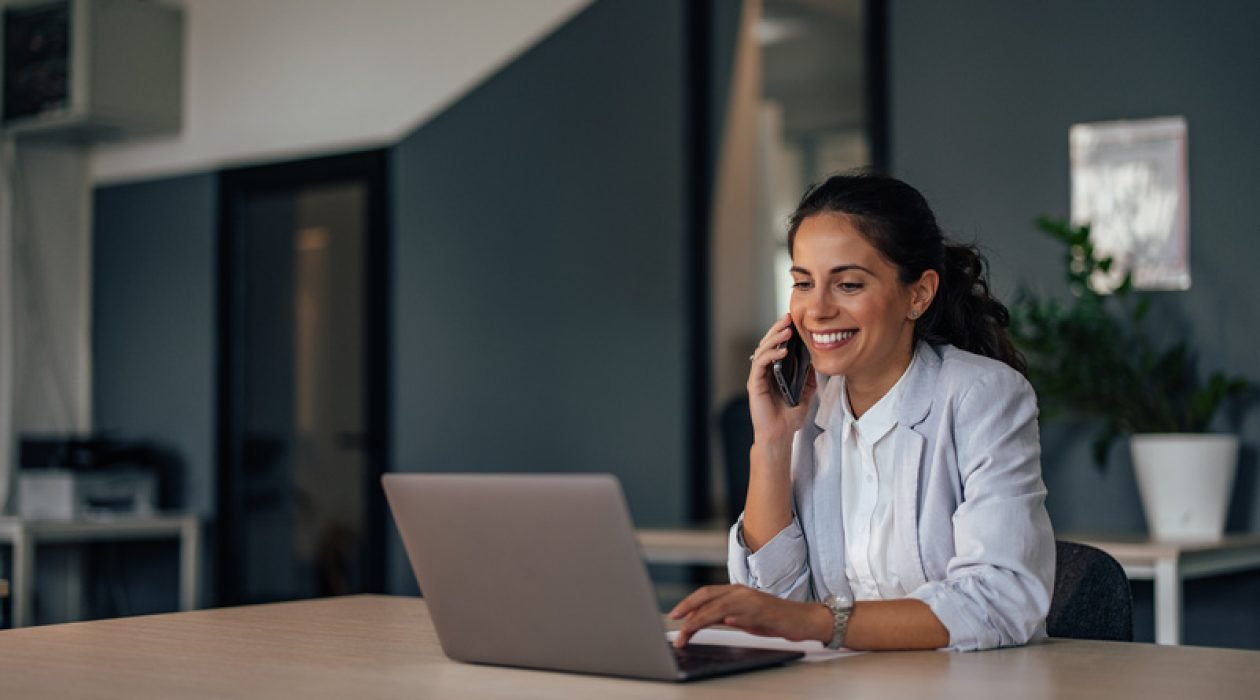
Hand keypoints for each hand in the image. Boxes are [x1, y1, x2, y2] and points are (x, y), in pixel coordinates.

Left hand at [668, 584, 829, 647]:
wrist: (803, 618)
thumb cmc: (773, 618)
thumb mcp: (743, 616)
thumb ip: (724, 615)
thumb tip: (702, 621)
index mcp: (735, 592)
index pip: (706, 593)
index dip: (688, 602)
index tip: (674, 614)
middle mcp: (742, 592)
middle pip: (709, 597)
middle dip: (689, 610)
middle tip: (675, 622)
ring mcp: (753, 601)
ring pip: (722, 606)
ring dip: (702, 619)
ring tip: (689, 630)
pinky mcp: (765, 612)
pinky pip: (746, 614)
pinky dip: (735, 617)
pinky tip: (726, 621)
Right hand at [747, 314, 818, 444]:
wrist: (780, 435)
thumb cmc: (789, 418)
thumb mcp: (806, 393)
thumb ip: (809, 377)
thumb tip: (815, 360)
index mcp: (775, 372)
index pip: (776, 346)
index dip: (783, 332)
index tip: (794, 321)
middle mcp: (764, 372)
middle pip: (767, 343)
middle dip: (778, 329)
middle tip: (789, 318)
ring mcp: (758, 377)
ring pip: (762, 350)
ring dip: (774, 338)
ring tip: (787, 331)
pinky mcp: (755, 384)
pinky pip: (760, 364)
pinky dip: (770, 354)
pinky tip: (782, 351)